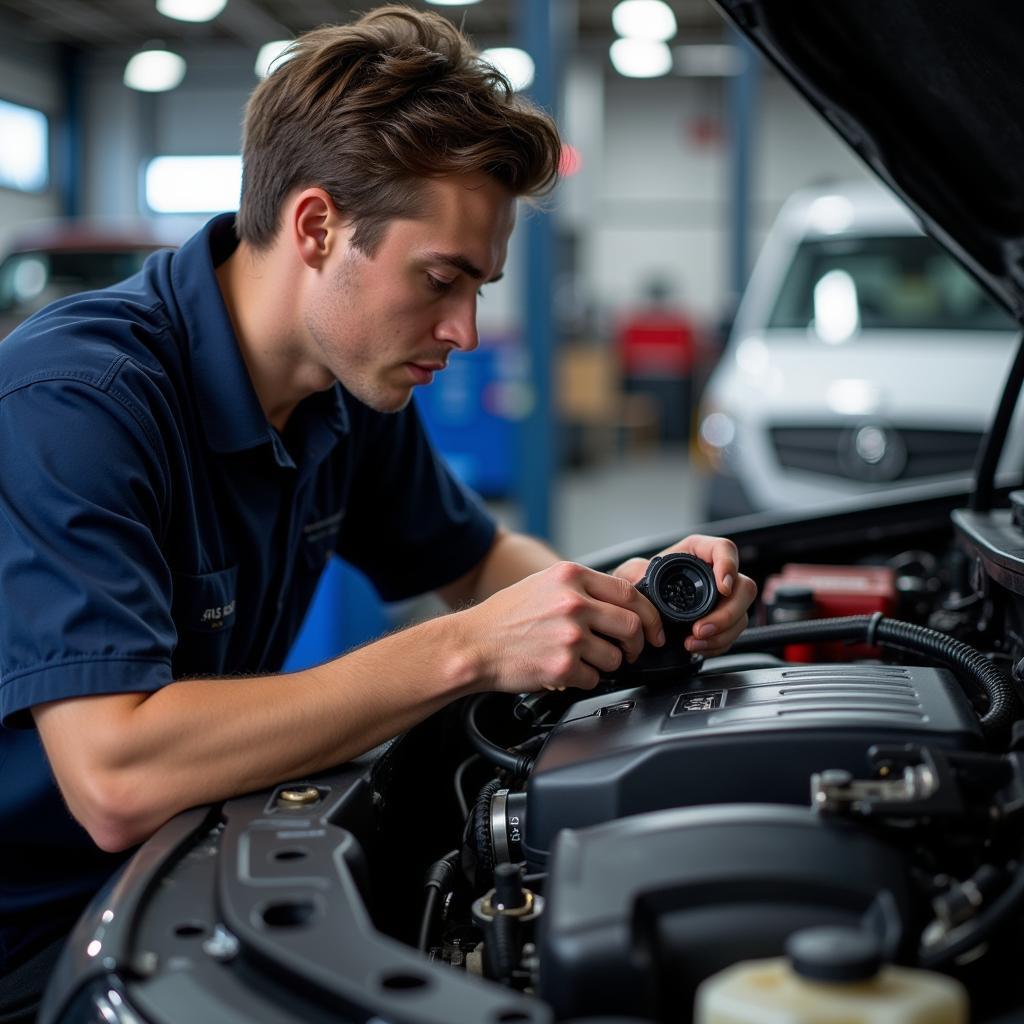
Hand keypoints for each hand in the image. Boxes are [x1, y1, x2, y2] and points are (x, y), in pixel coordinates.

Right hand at [456, 561, 665, 693]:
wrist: (472, 645)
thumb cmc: (503, 618)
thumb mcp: (543, 584)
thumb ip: (580, 588)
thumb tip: (619, 602)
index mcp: (570, 577)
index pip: (628, 592)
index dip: (649, 613)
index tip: (652, 628)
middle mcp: (573, 603)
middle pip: (632, 625)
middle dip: (637, 643)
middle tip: (631, 650)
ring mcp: (569, 635)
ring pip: (616, 657)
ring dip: (607, 664)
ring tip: (583, 660)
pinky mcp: (563, 666)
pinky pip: (594, 679)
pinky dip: (584, 679)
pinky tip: (565, 671)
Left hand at [611, 534, 756, 657]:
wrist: (638, 611)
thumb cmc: (637, 585)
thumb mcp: (631, 574)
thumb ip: (634, 571)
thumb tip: (642, 576)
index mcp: (697, 553)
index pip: (724, 549)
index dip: (729, 566)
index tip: (723, 587)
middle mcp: (715, 574)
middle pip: (743, 588)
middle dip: (726, 613)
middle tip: (700, 629)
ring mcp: (721, 600)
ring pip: (741, 615)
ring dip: (721, 634)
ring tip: (693, 643)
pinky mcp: (721, 622)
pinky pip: (732, 634)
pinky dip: (717, 645)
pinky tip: (697, 647)